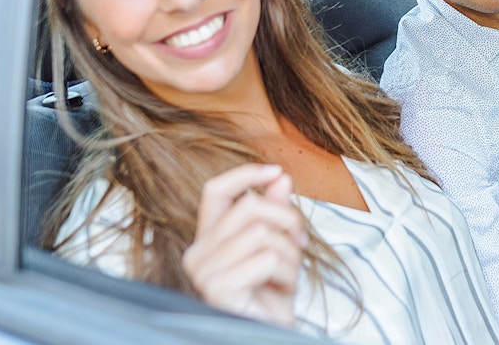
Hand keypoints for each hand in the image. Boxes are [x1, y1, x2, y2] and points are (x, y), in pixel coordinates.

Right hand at [182, 163, 308, 326]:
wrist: (269, 336)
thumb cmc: (271, 299)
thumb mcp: (279, 247)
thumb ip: (275, 212)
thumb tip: (280, 176)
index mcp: (208, 239)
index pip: (215, 191)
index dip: (245, 174)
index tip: (276, 171)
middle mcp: (197, 253)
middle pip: (250, 207)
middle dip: (287, 219)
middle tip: (301, 243)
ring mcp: (203, 272)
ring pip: (262, 233)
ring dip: (290, 254)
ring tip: (289, 275)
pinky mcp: (217, 288)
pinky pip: (266, 259)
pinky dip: (287, 273)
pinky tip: (282, 291)